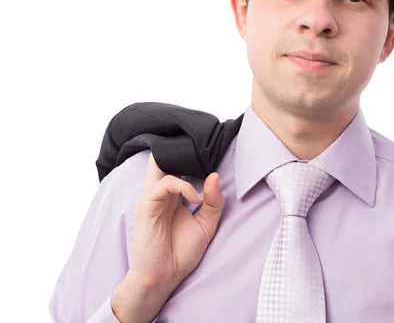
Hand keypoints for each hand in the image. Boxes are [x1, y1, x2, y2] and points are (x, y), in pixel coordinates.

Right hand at [129, 152, 224, 289]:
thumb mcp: (206, 225)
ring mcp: (153, 198)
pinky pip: (163, 185)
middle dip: (181, 151)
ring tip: (201, 176)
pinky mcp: (147, 206)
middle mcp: (162, 194)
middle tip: (201, 147)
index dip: (191, 157)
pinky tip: (195, 199)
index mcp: (174, 197)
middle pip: (166, 160)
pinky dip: (182, 186)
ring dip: (184, 165)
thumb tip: (215, 176)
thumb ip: (213, 202)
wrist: (163, 277)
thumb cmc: (181, 253)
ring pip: (163, 166)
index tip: (210, 152)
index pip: (179, 167)